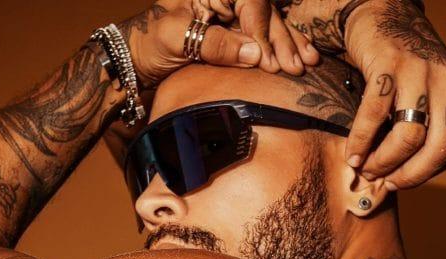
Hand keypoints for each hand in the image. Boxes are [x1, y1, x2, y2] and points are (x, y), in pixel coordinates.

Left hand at [118, 0, 316, 88]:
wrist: (137, 57)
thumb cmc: (150, 41)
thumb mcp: (177, 39)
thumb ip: (215, 44)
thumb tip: (254, 55)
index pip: (249, 2)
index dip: (262, 31)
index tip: (271, 61)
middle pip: (264, 12)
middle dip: (283, 40)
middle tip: (298, 66)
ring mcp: (230, 11)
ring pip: (269, 23)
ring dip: (290, 44)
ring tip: (308, 62)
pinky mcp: (232, 30)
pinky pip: (263, 35)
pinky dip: (281, 47)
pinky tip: (300, 56)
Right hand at [285, 0, 445, 189]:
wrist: (382, 16)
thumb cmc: (402, 64)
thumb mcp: (428, 94)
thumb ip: (427, 126)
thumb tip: (404, 172)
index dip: (421, 175)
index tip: (397, 181)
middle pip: (435, 148)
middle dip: (408, 175)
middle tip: (384, 182)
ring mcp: (418, 72)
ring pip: (409, 137)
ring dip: (383, 162)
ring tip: (365, 168)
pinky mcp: (388, 65)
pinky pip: (374, 116)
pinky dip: (361, 142)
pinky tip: (352, 154)